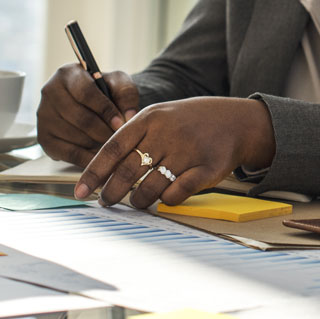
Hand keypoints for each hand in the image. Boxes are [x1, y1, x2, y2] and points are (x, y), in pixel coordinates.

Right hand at [37, 63, 138, 167]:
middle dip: (103, 131)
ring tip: (111, 145)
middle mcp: (50, 92)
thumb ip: (127, 94)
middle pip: (79, 118)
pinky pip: (67, 153)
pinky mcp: (44, 137)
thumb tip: (129, 116)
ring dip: (96, 144)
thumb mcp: (119, 83)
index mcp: (68, 74)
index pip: (85, 93)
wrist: (93, 101)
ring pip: (74, 137)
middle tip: (118, 138)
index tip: (121, 123)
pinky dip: (87, 158)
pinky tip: (100, 156)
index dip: (105, 110)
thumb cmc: (106, 90)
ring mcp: (43, 116)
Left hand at [73, 96, 275, 209]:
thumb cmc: (191, 121)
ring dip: (137, 200)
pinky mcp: (207, 169)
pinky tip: (164, 197)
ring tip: (136, 202)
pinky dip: (165, 201)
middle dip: (112, 192)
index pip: (113, 148)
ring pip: (149, 188)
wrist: (238, 120)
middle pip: (127, 171)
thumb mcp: (161, 117)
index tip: (81, 191)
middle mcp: (167, 133)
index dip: (94, 173)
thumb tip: (102, 172)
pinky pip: (175, 195)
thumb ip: (134, 136)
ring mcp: (188, 151)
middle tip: (106, 201)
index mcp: (151, 119)